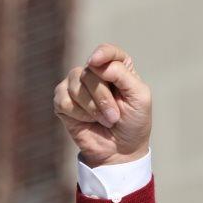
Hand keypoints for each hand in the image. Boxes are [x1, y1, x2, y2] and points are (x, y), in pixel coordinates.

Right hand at [52, 42, 151, 166]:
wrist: (121, 151)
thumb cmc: (134, 122)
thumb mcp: (139, 98)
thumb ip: (123, 76)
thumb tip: (97, 63)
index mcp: (117, 67)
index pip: (106, 51)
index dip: (101, 54)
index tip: (95, 62)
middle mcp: (95, 72)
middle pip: (90, 71)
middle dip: (103, 97)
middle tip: (114, 117)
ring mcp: (76, 85)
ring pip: (76, 85)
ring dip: (93, 108)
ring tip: (105, 120)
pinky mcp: (63, 101)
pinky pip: (64, 100)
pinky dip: (79, 114)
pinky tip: (88, 121)